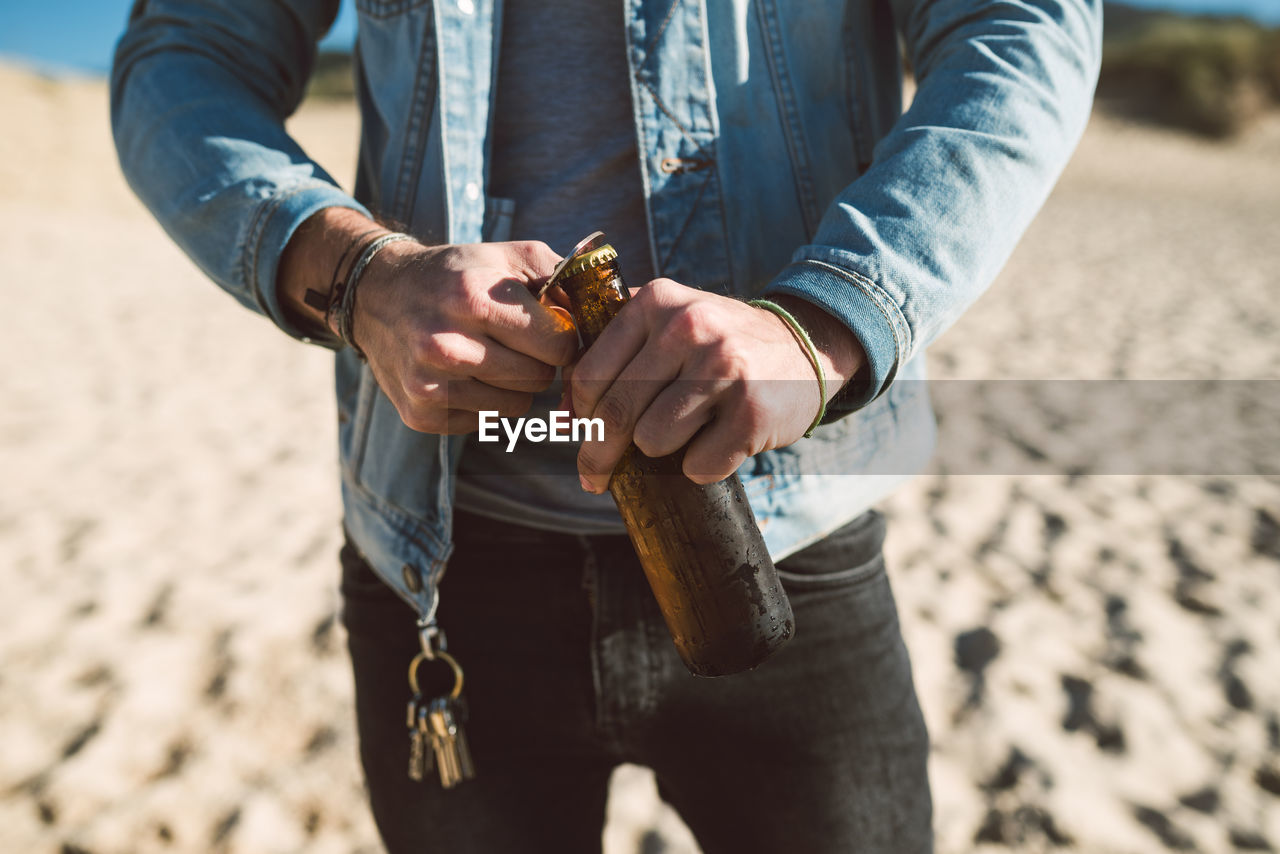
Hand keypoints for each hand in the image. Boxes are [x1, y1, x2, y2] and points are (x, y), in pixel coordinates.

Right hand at [278, 208, 576, 433]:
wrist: (379, 295)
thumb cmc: (457, 274)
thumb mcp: (508, 257)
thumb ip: (563, 278)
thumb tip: (614, 308)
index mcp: (472, 299)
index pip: (558, 346)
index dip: (564, 339)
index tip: (554, 330)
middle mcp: (446, 345)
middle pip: (539, 379)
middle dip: (541, 361)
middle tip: (520, 342)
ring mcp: (429, 385)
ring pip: (517, 405)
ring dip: (517, 384)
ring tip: (492, 354)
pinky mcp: (421, 414)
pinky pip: (486, 420)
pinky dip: (487, 400)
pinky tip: (467, 373)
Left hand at [566, 278, 863, 490]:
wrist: (806, 347)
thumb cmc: (722, 345)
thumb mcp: (671, 323)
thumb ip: (615, 353)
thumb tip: (562, 415)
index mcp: (657, 302)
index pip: (589, 373)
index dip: (578, 416)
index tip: (580, 437)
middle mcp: (688, 327)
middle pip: (616, 412)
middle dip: (599, 455)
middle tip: (595, 478)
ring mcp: (722, 368)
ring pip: (653, 441)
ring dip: (664, 453)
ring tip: (688, 434)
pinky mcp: (751, 411)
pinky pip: (699, 464)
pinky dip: (703, 466)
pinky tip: (719, 444)